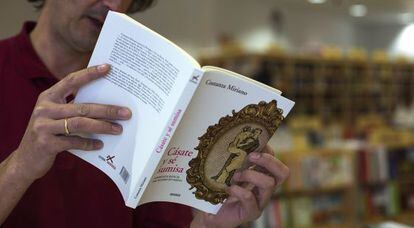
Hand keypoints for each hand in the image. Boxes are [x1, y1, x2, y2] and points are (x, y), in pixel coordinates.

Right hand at [10, 64, 131, 182]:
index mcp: (48, 97)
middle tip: (126, 113)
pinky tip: (100, 145)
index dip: (89, 74)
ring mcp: (43, 126)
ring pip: (80, 124)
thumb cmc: (47, 133)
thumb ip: (72, 107)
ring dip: (102, 127)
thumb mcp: (54, 115)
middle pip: (82, 107)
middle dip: (107, 110)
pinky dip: (89, 143)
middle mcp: (44, 109)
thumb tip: (105, 104)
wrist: (25, 159)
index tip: (108, 68)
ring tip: (118, 129)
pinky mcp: (46, 144)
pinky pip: (73, 142)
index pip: (71, 81)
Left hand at [191, 145, 288, 227]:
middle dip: (268, 161)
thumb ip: (234, 158)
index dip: (269, 151)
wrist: (209, 213)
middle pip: (283, 173)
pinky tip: (228, 189)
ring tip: (235, 175)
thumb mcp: (228, 171)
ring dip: (251, 175)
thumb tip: (232, 136)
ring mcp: (260, 202)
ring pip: (269, 184)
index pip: (276, 162)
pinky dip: (238, 190)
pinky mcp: (250, 212)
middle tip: (251, 156)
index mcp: (262, 177)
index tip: (254, 143)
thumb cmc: (219, 190)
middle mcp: (265, 189)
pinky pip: (250, 199)